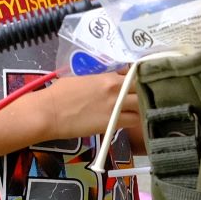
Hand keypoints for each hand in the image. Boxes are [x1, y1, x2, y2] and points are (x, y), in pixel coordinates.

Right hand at [14, 70, 146, 149]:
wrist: (50, 112)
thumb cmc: (61, 93)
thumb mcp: (83, 78)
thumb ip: (101, 78)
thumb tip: (112, 79)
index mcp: (109, 78)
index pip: (135, 74)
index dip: (142, 77)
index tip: (145, 79)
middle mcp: (117, 92)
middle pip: (144, 90)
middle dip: (148, 91)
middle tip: (150, 94)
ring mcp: (117, 109)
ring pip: (143, 107)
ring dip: (145, 107)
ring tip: (146, 109)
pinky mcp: (113, 125)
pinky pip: (134, 122)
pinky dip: (137, 121)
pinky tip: (137, 121)